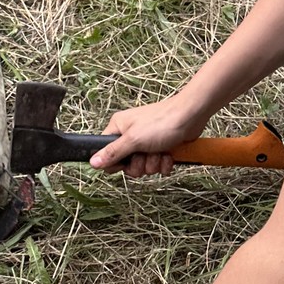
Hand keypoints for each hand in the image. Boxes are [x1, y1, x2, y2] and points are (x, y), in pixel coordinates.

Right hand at [89, 93, 207, 177]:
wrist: (191, 116)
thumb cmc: (161, 122)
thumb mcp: (132, 139)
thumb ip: (112, 152)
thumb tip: (92, 162)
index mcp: (119, 128)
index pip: (107, 153)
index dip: (116, 162)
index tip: (126, 161)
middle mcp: (131, 135)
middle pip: (127, 164)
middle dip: (140, 164)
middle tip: (146, 154)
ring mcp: (147, 142)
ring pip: (144, 166)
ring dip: (154, 163)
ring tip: (160, 151)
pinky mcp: (161, 147)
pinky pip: (158, 165)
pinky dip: (164, 163)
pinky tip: (169, 154)